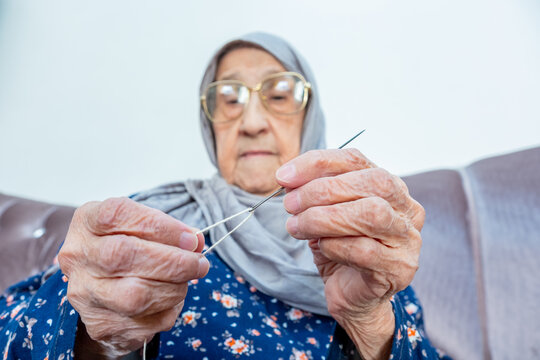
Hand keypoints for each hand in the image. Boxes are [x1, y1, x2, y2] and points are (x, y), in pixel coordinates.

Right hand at [58, 197, 208, 356]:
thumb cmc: (126, 245)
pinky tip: (171, 299)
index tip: (191, 238)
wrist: (103, 285)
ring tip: (186, 280)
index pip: (117, 215)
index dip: (161, 226)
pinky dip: (168, 310)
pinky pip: (143, 323)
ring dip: (174, 288)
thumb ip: (167, 228)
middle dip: (173, 261)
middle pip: (123, 255)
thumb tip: (195, 242)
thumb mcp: (141, 224)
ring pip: (134, 296)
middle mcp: (78, 257)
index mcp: (87, 222)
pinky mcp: (99, 324)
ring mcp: (85, 293)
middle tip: (199, 263)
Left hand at [276, 149, 424, 359]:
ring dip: (325, 218)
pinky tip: (320, 247)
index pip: (356, 159)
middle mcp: (406, 208)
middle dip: (322, 190)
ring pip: (372, 214)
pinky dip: (335, 246)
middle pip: (373, 182)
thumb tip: (287, 178)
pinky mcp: (399, 269)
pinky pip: (366, 251)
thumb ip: (312, 192)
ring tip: (297, 227)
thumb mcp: (322, 213)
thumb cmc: (339, 249)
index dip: (318, 163)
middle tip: (290, 204)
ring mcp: (407, 239)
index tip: (284, 176)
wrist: (351, 295)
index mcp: (388, 186)